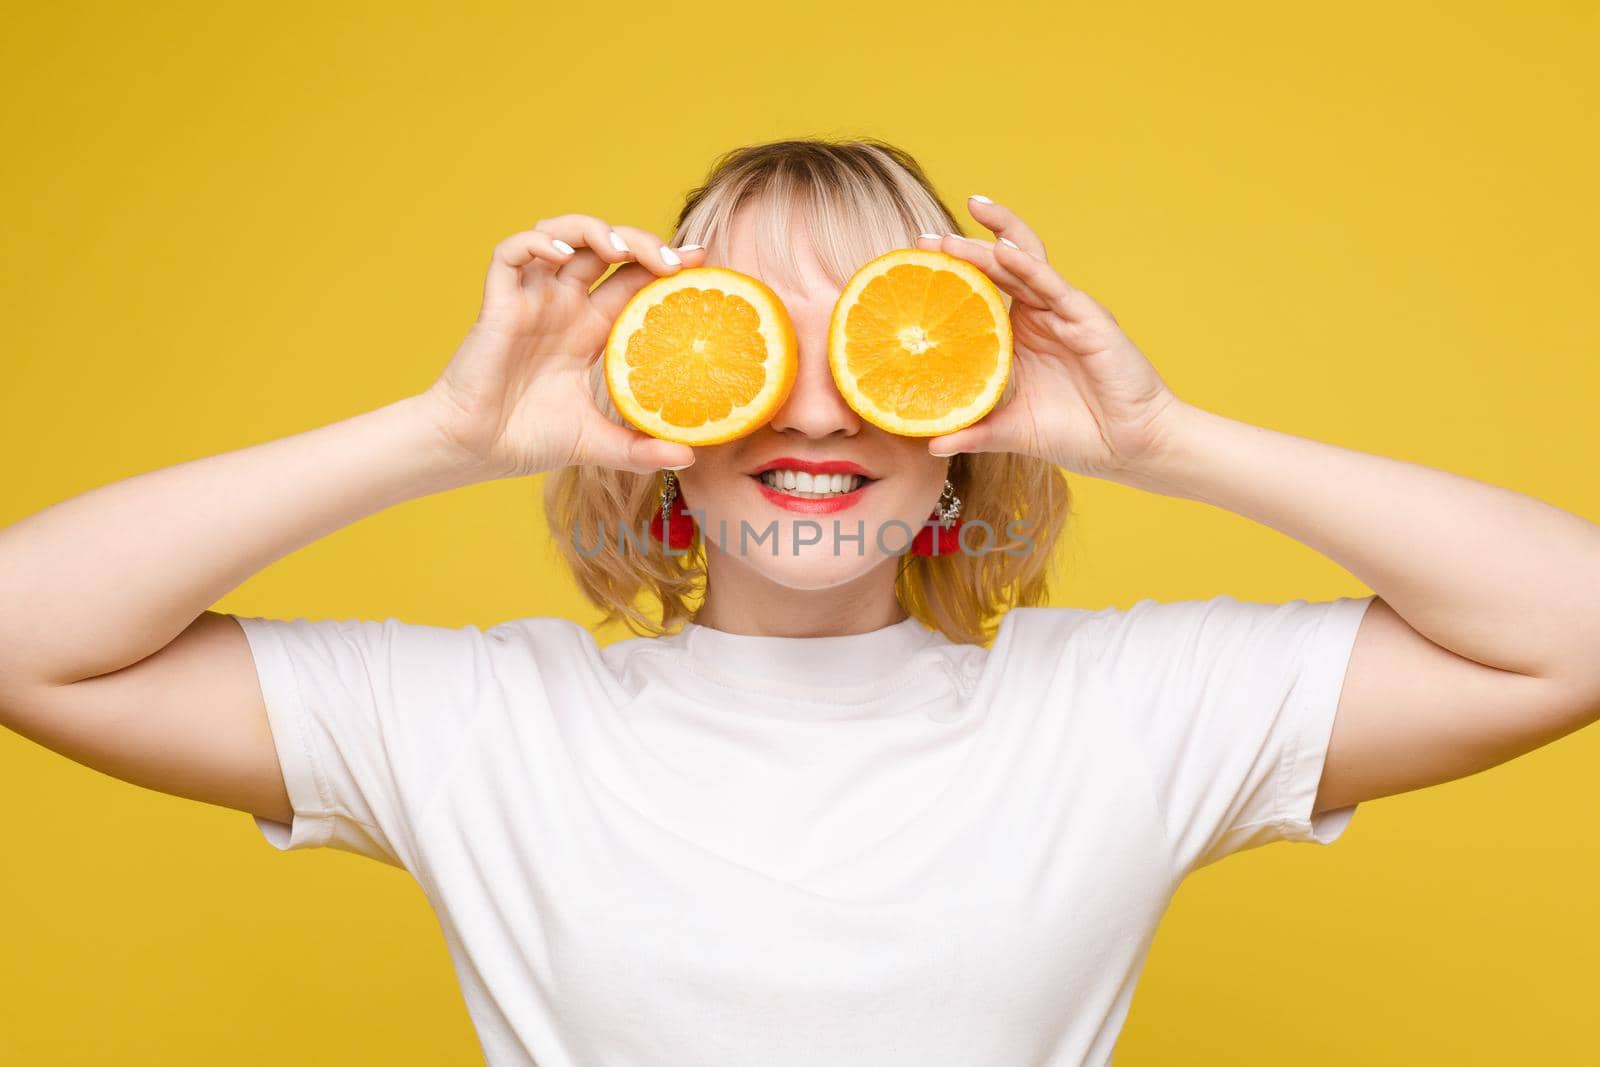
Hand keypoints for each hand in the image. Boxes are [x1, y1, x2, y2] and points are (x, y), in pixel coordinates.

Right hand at [425, 215, 708, 479]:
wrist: (474, 451)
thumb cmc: (529, 441)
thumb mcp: (598, 444)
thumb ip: (641, 449)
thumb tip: (690, 457)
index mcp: (590, 330)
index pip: (633, 279)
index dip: (663, 264)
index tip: (700, 260)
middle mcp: (564, 306)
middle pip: (606, 248)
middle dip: (640, 242)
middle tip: (671, 261)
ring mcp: (532, 300)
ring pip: (562, 235)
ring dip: (592, 230)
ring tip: (619, 250)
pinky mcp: (498, 303)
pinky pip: (511, 253)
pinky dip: (536, 242)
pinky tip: (562, 255)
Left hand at [915, 197, 1189, 482]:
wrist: (1132, 449)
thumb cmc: (1080, 434)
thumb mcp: (1014, 432)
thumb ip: (974, 432)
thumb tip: (929, 445)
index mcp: (1021, 336)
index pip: (982, 293)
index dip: (952, 275)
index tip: (912, 265)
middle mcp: (1041, 316)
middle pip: (998, 268)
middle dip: (961, 250)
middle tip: (922, 239)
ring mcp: (1064, 313)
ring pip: (1022, 266)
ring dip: (987, 246)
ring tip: (950, 236)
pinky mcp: (1088, 318)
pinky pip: (1052, 285)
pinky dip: (1027, 266)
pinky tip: (1002, 250)